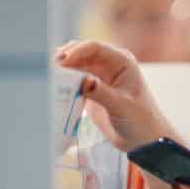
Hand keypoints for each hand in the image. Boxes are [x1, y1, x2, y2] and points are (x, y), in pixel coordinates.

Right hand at [53, 39, 176, 151]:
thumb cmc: (140, 121)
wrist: (142, 140)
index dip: (77, 51)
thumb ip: (102, 92)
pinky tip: (53, 87)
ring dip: (62, 70)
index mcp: (122, 61)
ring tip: (48, 76)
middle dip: (65, 58)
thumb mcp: (122, 106)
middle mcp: (110, 64)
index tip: (62, 60)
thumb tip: (83, 80)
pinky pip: (74, 80)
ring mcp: (100, 76)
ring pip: (76, 66)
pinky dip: (64, 82)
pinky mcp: (91, 90)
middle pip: (82, 53)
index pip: (95, 48)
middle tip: (49, 68)